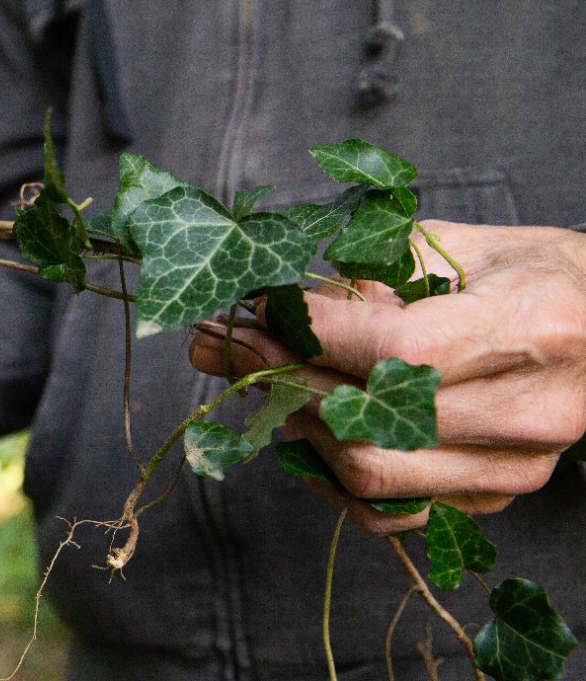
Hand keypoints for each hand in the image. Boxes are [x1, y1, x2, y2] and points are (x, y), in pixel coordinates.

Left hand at [190, 220, 585, 533]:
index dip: (310, 331)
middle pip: (370, 418)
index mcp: (530, 326)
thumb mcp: (459, 246)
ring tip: (268, 380)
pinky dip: (330, 472)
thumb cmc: (529, 274)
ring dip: (299, 423)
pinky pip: (389, 508)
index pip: (395, 349)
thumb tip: (281, 306)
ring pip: (369, 473)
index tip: (257, 308)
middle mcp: (529, 409)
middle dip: (279, 375)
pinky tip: (307, 426)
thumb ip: (374, 271)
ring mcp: (513, 465)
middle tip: (225, 343)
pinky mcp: (493, 496)